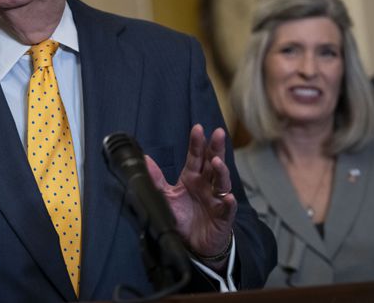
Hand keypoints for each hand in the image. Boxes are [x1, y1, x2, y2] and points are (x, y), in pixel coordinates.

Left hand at [145, 124, 236, 265]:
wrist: (193, 244)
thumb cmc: (183, 217)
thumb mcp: (166, 197)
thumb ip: (156, 180)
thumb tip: (144, 160)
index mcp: (192, 178)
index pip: (196, 157)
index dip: (197, 143)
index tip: (198, 128)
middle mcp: (206, 185)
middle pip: (213, 163)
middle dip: (216, 148)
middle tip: (218, 133)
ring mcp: (216, 199)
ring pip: (222, 182)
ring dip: (221, 171)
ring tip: (217, 162)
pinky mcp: (222, 216)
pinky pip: (227, 208)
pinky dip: (228, 203)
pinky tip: (228, 197)